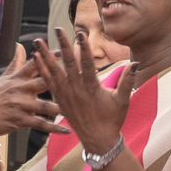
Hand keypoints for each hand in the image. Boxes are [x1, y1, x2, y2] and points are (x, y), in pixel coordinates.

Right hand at [0, 44, 68, 144]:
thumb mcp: (3, 78)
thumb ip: (16, 63)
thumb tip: (20, 46)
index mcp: (17, 78)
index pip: (35, 64)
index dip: (49, 56)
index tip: (64, 51)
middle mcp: (20, 89)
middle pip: (44, 81)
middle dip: (61, 79)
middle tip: (78, 78)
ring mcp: (20, 105)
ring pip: (45, 105)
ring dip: (61, 107)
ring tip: (77, 108)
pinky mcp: (20, 120)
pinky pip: (40, 124)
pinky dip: (54, 128)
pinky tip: (66, 130)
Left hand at [32, 28, 134, 154]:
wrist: (98, 140)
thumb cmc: (112, 120)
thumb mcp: (123, 100)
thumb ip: (127, 80)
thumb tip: (135, 63)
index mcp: (92, 88)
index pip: (88, 64)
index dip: (84, 49)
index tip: (80, 35)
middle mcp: (77, 90)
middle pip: (69, 63)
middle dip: (63, 45)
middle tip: (57, 29)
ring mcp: (66, 95)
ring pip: (54, 71)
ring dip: (46, 55)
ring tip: (38, 41)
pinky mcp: (60, 100)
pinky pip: (48, 82)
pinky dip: (42, 70)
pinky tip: (36, 59)